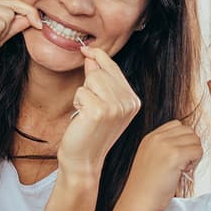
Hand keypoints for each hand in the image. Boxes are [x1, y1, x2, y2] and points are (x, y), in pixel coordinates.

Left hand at [57, 47, 141, 176]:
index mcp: (134, 100)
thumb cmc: (90, 133)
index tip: (87, 50)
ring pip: (92, 79)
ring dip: (83, 93)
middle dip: (89, 83)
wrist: (84, 161)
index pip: (114, 68)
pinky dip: (77, 103)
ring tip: (87, 112)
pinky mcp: (100, 111)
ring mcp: (116, 107)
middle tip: (90, 107)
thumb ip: (100, 79)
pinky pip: (81, 92)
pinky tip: (82, 118)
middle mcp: (129, 103)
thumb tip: (92, 56)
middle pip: (101, 71)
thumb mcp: (101, 103)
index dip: (99, 56)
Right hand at [122, 121, 202, 210]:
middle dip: (190, 146)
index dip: (183, 140)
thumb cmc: (146, 187)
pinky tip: (183, 172)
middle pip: (188, 130)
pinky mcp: (175, 155)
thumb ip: (164, 147)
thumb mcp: (150, 158)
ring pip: (195, 140)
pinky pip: (198, 151)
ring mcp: (165, 145)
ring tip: (182, 168)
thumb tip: (187, 143)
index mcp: (150, 137)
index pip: (177, 125)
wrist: (139, 201)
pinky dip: (195, 162)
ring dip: (194, 154)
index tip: (178, 156)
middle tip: (182, 163)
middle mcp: (157, 137)